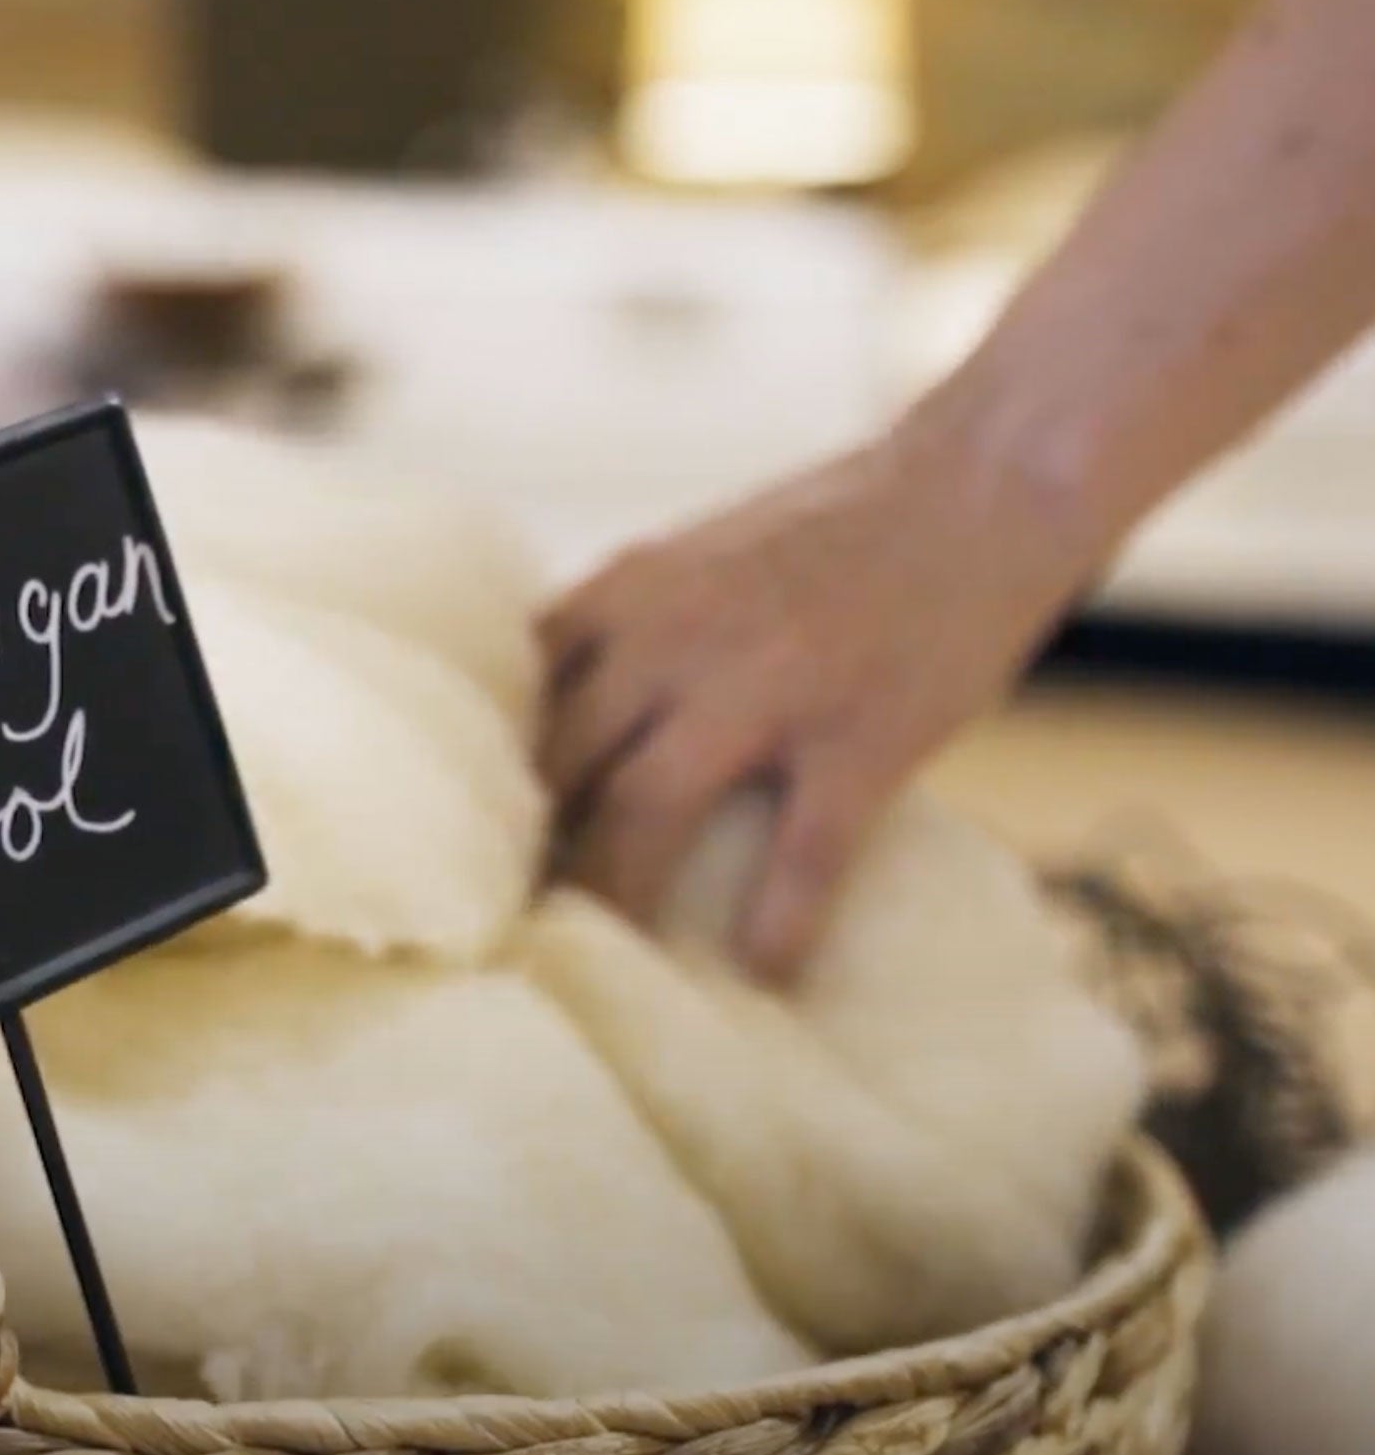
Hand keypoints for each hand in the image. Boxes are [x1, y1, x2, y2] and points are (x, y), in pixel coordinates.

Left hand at [538, 413, 1100, 979]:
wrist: (984, 481)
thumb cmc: (842, 523)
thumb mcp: (701, 555)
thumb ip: (636, 627)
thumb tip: (574, 717)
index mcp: (630, 589)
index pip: (515, 692)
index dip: (485, 769)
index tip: (470, 831)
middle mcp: (675, 636)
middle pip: (564, 764)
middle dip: (532, 847)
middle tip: (515, 917)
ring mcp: (766, 688)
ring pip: (648, 810)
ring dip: (616, 896)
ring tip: (601, 960)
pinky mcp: (860, 737)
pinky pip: (803, 854)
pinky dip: (777, 922)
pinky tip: (764, 973)